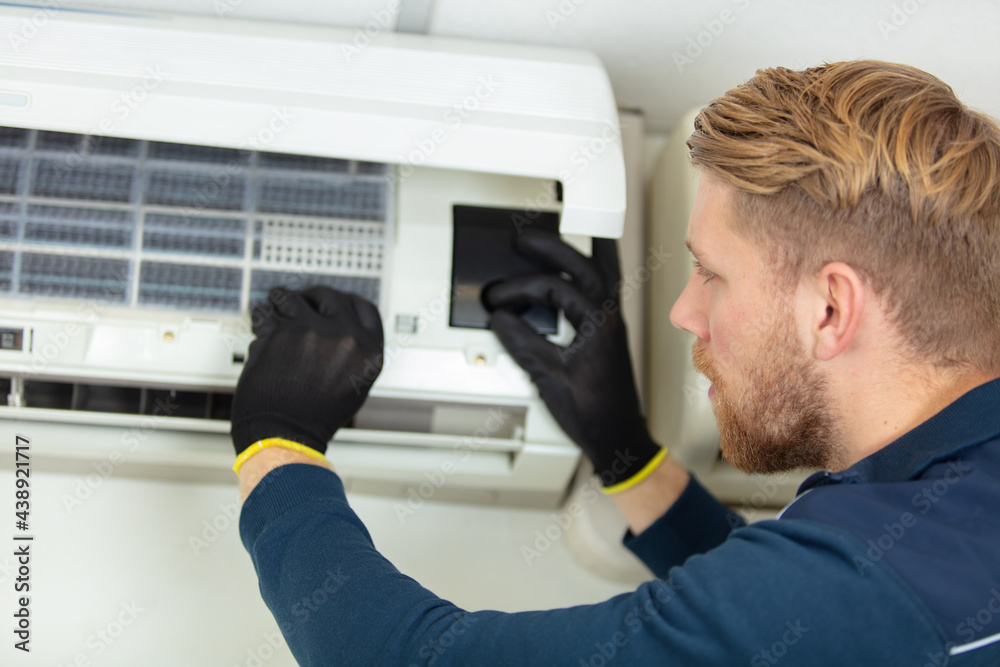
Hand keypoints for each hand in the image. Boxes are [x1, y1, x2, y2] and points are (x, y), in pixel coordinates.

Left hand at [230, 286, 383, 455]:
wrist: (285, 433)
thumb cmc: (316, 418)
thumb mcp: (356, 387)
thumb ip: (353, 354)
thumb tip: (340, 332)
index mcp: (368, 350)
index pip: (364, 308)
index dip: (346, 302)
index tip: (334, 302)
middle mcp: (343, 336)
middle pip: (330, 296)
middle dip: (313, 298)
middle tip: (302, 302)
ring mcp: (311, 330)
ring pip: (293, 297)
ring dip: (283, 302)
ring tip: (277, 307)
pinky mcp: (280, 331)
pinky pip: (267, 311)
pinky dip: (262, 316)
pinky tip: (262, 321)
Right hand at [484, 232, 662, 489]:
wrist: (618, 437)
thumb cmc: (593, 413)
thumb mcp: (547, 376)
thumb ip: (522, 343)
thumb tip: (500, 320)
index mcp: (599, 323)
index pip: (556, 288)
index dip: (522, 289)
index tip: (497, 300)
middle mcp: (611, 317)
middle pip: (585, 265)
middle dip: (552, 247)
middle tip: (524, 239)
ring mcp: (613, 322)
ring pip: (600, 271)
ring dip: (575, 254)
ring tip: (552, 242)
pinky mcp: (610, 331)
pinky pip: (605, 287)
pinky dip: (590, 272)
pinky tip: (577, 271)